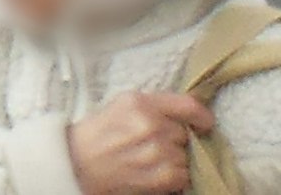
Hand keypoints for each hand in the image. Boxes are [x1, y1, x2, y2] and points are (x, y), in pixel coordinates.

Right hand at [67, 91, 214, 194]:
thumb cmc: (97, 135)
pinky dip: (173, 177)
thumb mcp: (120, 106)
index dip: (202, 116)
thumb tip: (187, 113)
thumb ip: (152, 105)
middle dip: (175, 140)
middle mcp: (150, 124)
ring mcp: (157, 152)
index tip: (204, 123)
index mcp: (139, 102)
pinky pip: (184, 176)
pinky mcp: (161, 176)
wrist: (76, 165)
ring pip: (186, 156)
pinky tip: (154, 172)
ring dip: (174, 160)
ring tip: (150, 160)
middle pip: (186, 133)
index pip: (188, 105)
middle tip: (154, 144)